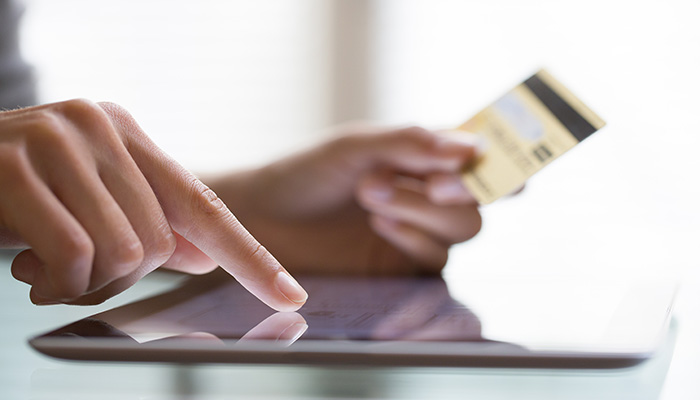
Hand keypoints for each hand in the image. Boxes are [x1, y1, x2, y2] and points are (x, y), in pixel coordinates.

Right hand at [0, 100, 306, 309]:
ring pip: (124, 254)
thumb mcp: (86, 203)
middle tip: (74, 270)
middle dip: (122, 277)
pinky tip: (28, 270)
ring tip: (46, 266)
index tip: (291, 292)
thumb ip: (146, 221)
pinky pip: (75, 257)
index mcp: (124, 133)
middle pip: (161, 243)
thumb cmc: (11, 195)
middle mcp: (98, 127)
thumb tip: (200, 255)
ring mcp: (56, 140)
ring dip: (85, 282)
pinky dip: (56, 283)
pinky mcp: (12, 166)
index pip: (204, 205)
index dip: (251, 257)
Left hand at [207, 125, 481, 274]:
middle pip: (479, 198)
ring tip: (372, 197)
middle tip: (425, 182)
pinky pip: (436, 259)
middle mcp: (426, 195)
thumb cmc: (306, 174)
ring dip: (425, 211)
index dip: (504, 160)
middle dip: (455, 190)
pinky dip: (414, 239)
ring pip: (463, 228)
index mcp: (421, 156)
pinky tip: (379, 226)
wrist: (263, 220)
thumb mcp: (355, 147)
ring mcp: (418, 232)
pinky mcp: (403, 267)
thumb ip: (411, 144)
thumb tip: (472, 148)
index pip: (477, 155)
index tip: (516, 166)